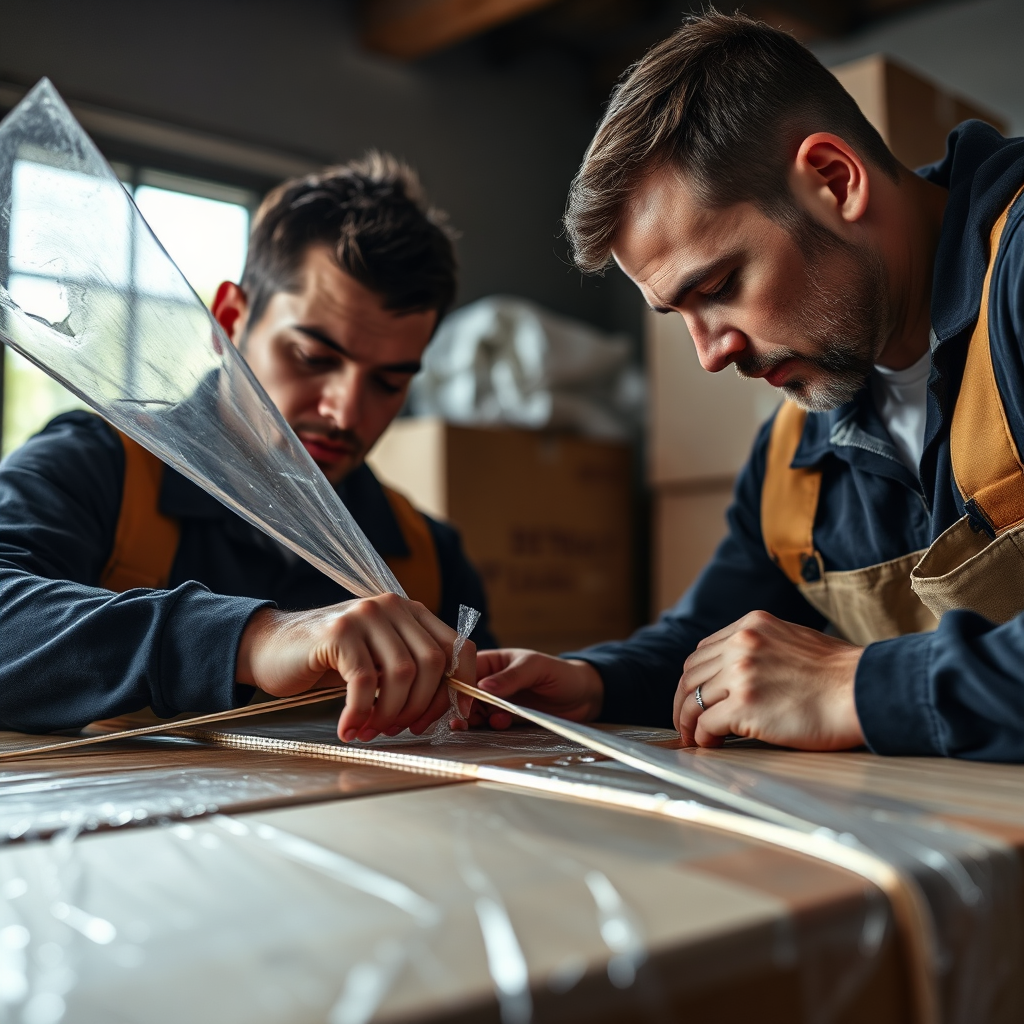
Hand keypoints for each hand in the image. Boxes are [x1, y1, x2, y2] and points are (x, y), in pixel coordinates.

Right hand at [235, 594, 474, 742]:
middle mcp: (392, 606)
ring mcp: (365, 615)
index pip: (457, 646)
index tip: (453, 717)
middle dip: (423, 707)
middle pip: (432, 663)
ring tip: (372, 731)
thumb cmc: (329, 662)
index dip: (461, 685)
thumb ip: (412, 669)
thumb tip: (451, 704)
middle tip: (401, 730)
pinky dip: (360, 713)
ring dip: (390, 714)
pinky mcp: (339, 632)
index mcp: (410, 612)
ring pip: (402, 674)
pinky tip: (348, 728)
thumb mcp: (379, 659)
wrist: (270, 648)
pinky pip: (365, 682)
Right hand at [468, 649, 603, 728]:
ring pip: (473, 711)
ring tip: (483, 722)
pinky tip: (501, 723)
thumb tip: (482, 687)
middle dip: (460, 706)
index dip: (457, 684)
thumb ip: (511, 677)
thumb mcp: (535, 668)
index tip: (457, 699)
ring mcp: (497, 701)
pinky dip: (489, 726)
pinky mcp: (506, 718)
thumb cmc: (560, 673)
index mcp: (493, 662)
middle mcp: (490, 681)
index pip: (464, 669)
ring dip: (473, 719)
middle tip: (460, 720)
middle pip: (463, 693)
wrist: (584, 698)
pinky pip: (489, 724)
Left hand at [675, 611, 864, 749]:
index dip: (694, 678)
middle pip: (691, 674)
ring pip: (692, 698)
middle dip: (683, 700)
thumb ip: (762, 649)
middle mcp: (741, 644)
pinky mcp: (745, 705)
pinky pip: (707, 723)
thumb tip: (739, 673)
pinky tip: (712, 744)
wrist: (866, 691)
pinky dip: (704, 736)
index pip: (703, 651)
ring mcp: (741, 673)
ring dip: (688, 722)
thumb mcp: (794, 641)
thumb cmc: (841, 675)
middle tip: (686, 722)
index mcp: (752, 626)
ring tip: (694, 737)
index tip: (694, 696)